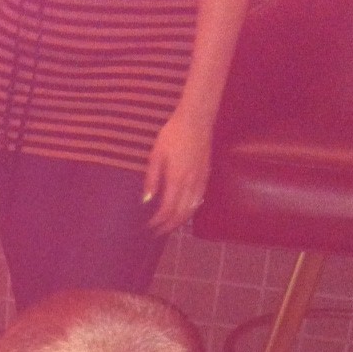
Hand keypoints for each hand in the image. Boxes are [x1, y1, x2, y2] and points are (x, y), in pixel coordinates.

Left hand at [143, 108, 213, 234]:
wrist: (196, 120)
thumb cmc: (173, 134)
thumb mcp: (156, 155)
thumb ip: (152, 179)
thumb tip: (146, 200)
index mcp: (177, 179)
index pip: (167, 210)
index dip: (158, 221)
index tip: (148, 226)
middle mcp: (191, 183)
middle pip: (181, 214)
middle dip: (168, 226)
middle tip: (156, 232)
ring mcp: (201, 180)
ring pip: (191, 209)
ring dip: (179, 221)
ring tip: (168, 226)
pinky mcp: (206, 176)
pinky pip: (198, 200)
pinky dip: (190, 210)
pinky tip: (182, 212)